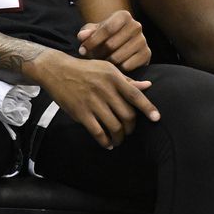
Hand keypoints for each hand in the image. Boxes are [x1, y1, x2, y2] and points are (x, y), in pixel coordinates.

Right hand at [34, 50, 159, 148]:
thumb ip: (127, 80)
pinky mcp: (80, 112)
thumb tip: (148, 86)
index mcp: (113, 77)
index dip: (148, 107)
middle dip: (131, 128)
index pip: (135, 94)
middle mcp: (104, 89)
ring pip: (114, 126)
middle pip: (127, 115)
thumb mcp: (106, 69)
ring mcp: (92, 101)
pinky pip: (97, 132)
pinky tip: (107, 144)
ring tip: (118, 140)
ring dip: (119, 137)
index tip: (156, 119)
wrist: (57, 70)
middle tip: (129, 131)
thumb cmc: (85, 70)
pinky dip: (105, 142)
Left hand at [77, 11, 150, 70]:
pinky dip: (117, 70)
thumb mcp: (93, 31)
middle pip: (111, 44)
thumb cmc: (103, 36)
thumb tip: (82, 36)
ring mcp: (143, 40)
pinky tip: (112, 67)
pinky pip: (128, 66)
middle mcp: (136, 25)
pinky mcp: (147, 54)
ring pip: (119, 57)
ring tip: (101, 63)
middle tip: (91, 59)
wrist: (120, 44)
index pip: (107, 29)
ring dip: (106, 63)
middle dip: (98, 54)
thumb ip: (86, 32)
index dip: (93, 41)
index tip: (82, 50)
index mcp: (123, 16)